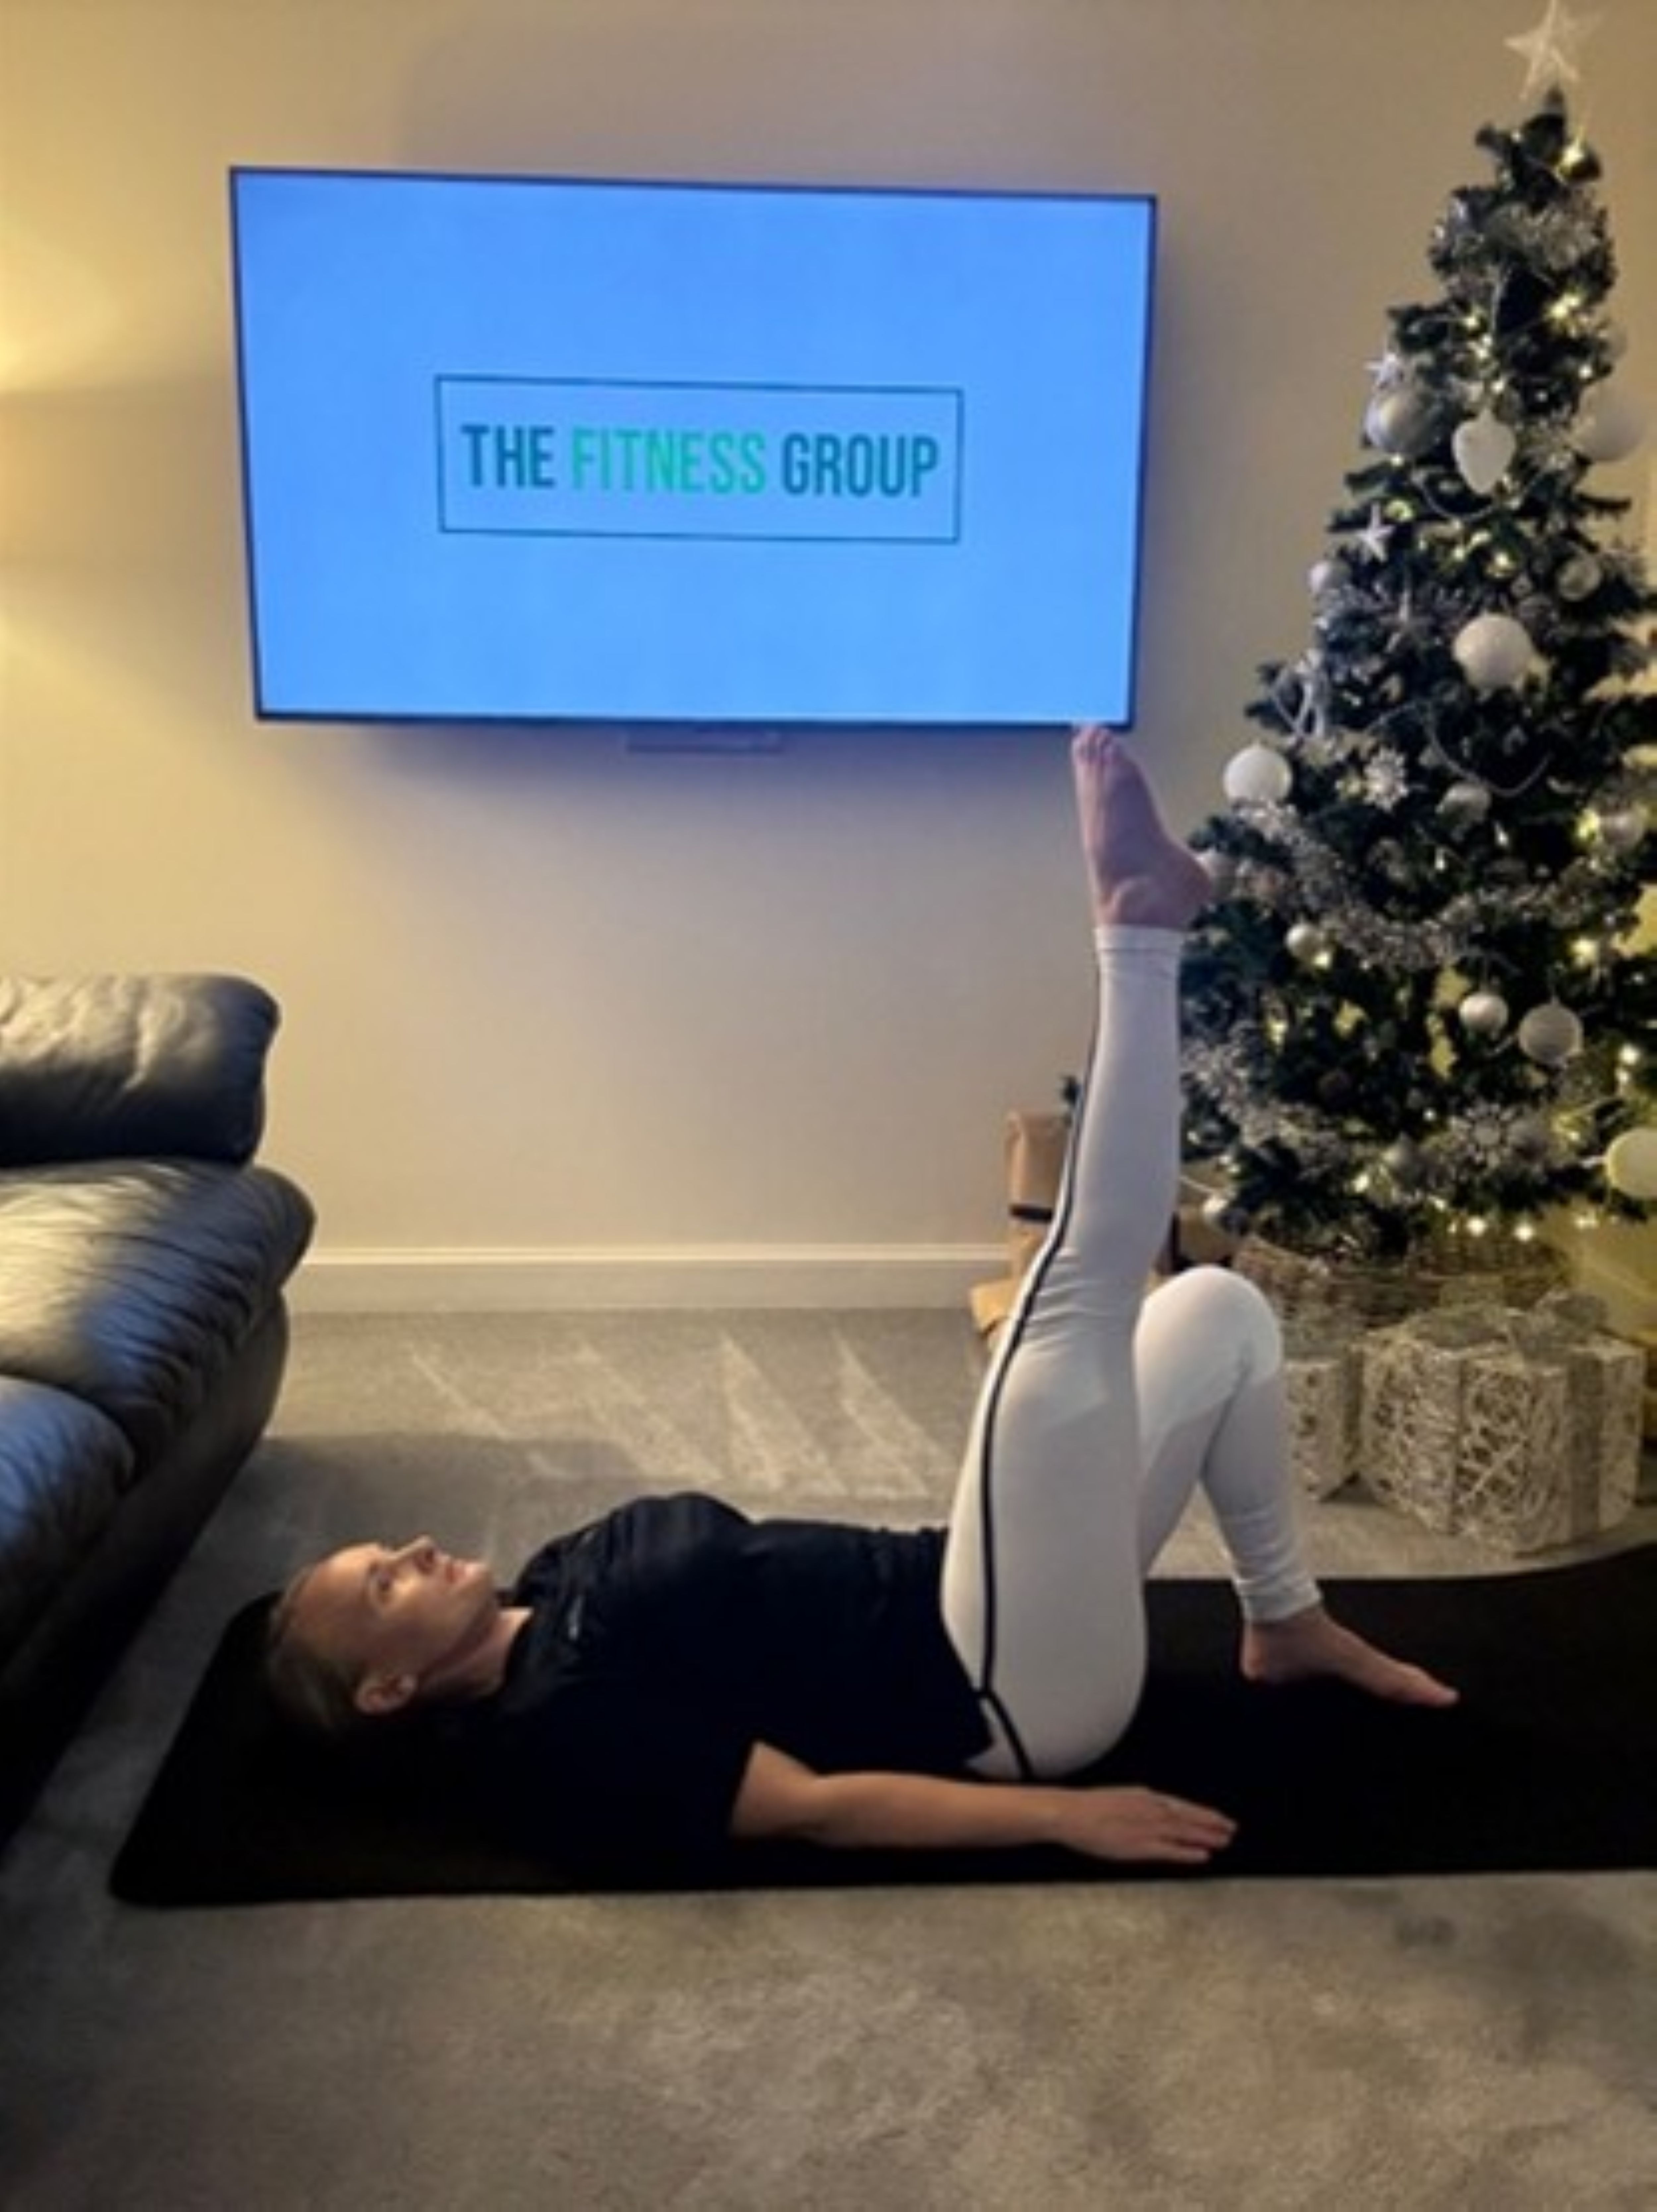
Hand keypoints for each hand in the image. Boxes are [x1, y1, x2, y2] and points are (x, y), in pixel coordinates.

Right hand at [1051, 1785, 1237, 1865]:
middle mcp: (1151, 1810)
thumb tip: (1152, 1810)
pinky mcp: (1140, 1845)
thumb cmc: (1087, 1808)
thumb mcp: (1119, 1798)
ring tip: (1225, 1841)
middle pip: (1189, 1817)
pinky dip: (1188, 1853)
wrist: (1070, 1813)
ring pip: (1185, 1832)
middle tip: (1231, 1828)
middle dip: (1212, 1823)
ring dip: (1207, 1836)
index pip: (1181, 1805)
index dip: (1202, 1812)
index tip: (1219, 1817)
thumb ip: (1138, 1806)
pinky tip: (1203, 1856)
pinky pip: (1171, 1850)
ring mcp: (1147, 1827)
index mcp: (1145, 1797)